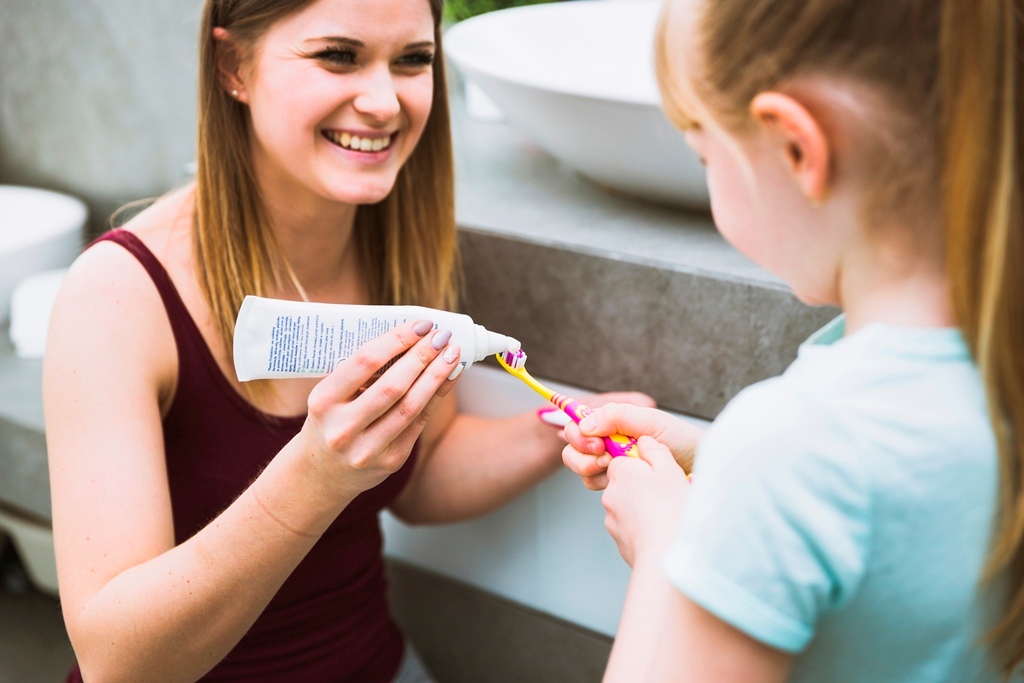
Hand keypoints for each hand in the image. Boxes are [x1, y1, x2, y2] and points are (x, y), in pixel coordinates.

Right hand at [301, 320, 461, 498]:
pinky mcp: (390, 461)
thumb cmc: (329, 421)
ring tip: (452, 354)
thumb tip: (409, 337)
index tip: (420, 325)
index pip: (365, 362)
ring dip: (436, 376)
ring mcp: (367, 449)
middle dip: (422, 356)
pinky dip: (437, 396)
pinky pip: (419, 423)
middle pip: (393, 386)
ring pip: (411, 406)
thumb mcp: (330, 395)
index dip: (397, 340)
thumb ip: (361, 372)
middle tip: (441, 336)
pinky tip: (449, 377)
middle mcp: (343, 428)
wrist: (320, 475)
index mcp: (324, 402)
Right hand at [562, 404, 703, 489]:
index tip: (596, 442)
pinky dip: (603, 484)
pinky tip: (622, 482)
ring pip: (581, 468)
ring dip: (591, 469)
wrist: (702, 468)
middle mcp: (608, 443)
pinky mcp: (618, 485)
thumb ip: (617, 416)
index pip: (579, 425)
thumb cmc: (682, 440)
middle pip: (573, 449)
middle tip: (606, 457)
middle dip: (582, 454)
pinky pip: (595, 485)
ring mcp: (612, 465)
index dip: (578, 434)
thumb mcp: (651, 421)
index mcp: (614, 423)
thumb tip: (584, 424)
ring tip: (615, 468)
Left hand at [602, 436, 689, 566]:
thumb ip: (655, 450)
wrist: (665, 556)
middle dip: (642, 486)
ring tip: (666, 515)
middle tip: (666, 494)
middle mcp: (610, 495)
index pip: (622, 460)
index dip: (642, 465)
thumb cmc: (671, 510)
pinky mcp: (618, 540)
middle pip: (624, 483)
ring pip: (627, 506)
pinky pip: (631, 527)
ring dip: (643, 508)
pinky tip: (661, 531)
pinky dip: (643, 527)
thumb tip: (644, 441)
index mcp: (621, 473)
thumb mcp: (669, 469)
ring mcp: (612, 519)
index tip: (659, 473)